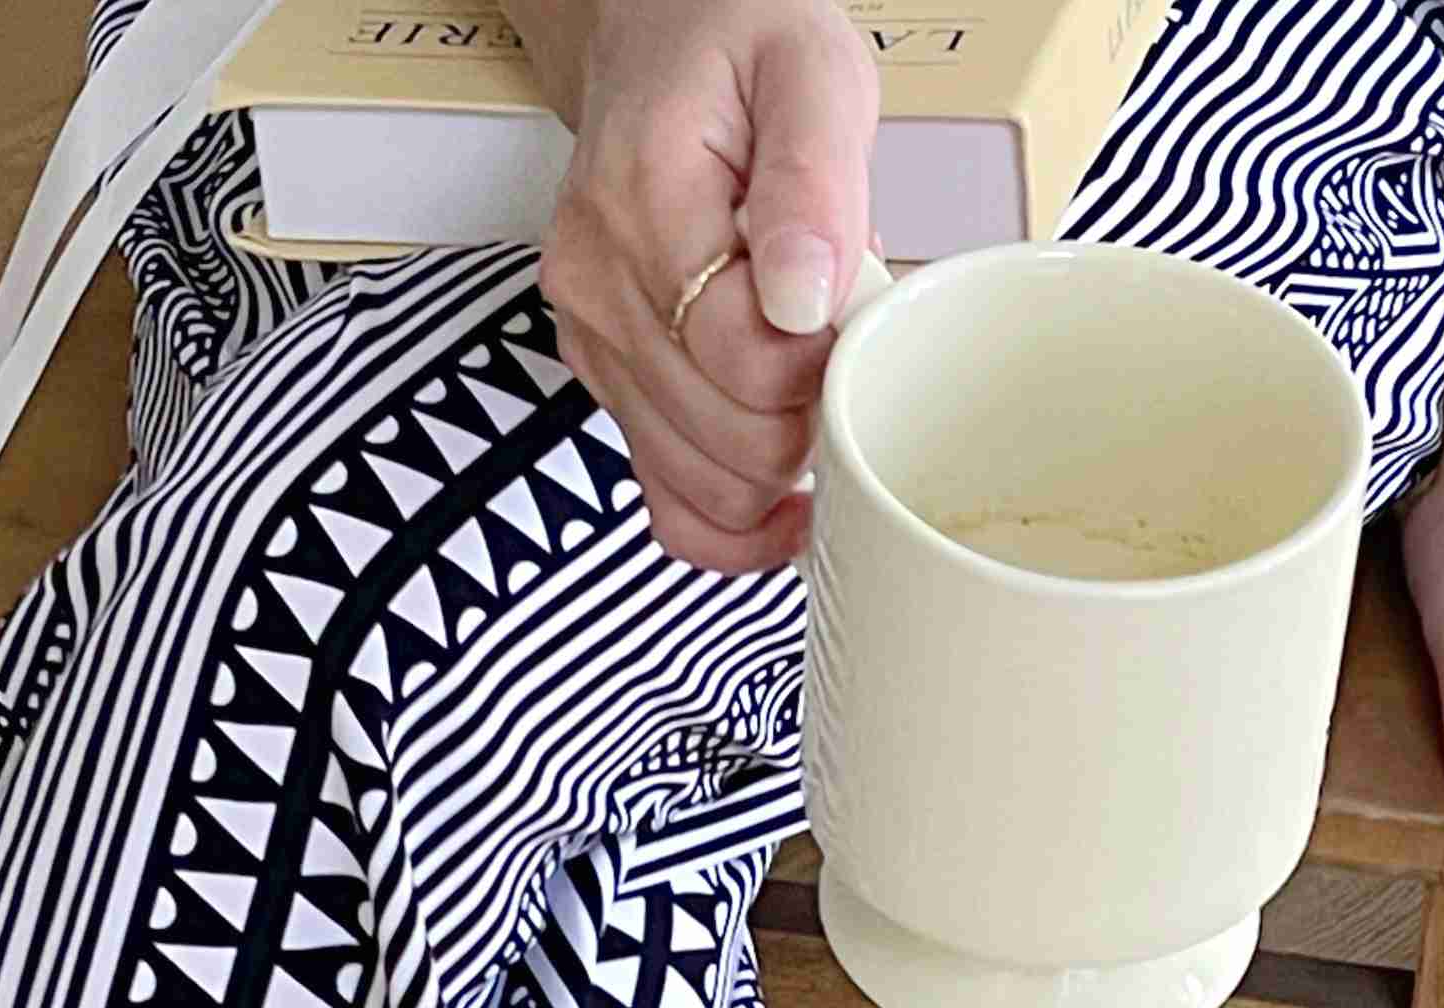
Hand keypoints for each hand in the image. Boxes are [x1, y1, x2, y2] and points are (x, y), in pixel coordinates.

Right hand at [531, 0, 878, 573]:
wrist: (665, 32)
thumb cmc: (738, 42)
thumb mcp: (812, 69)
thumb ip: (814, 181)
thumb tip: (803, 302)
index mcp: (643, 203)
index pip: (746, 360)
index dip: (823, 362)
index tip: (848, 310)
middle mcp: (599, 285)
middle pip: (728, 442)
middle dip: (809, 415)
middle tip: (836, 343)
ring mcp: (595, 343)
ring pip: (700, 489)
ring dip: (778, 467)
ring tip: (808, 387)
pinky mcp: (607, 380)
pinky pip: (666, 501)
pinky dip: (731, 522)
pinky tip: (784, 506)